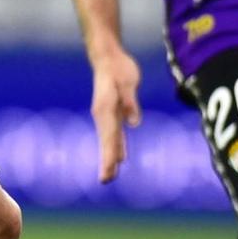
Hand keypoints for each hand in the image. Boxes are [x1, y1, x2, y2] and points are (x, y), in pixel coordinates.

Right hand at [90, 48, 142, 182]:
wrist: (108, 58)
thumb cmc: (119, 68)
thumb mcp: (128, 83)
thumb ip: (130, 103)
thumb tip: (134, 123)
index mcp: (106, 109)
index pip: (109, 136)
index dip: (109, 154)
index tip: (110, 170)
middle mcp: (103, 115)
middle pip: (106, 142)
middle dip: (107, 162)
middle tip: (105, 180)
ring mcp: (106, 116)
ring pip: (109, 141)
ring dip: (110, 158)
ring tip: (110, 176)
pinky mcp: (112, 113)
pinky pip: (114, 134)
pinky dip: (116, 147)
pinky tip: (121, 158)